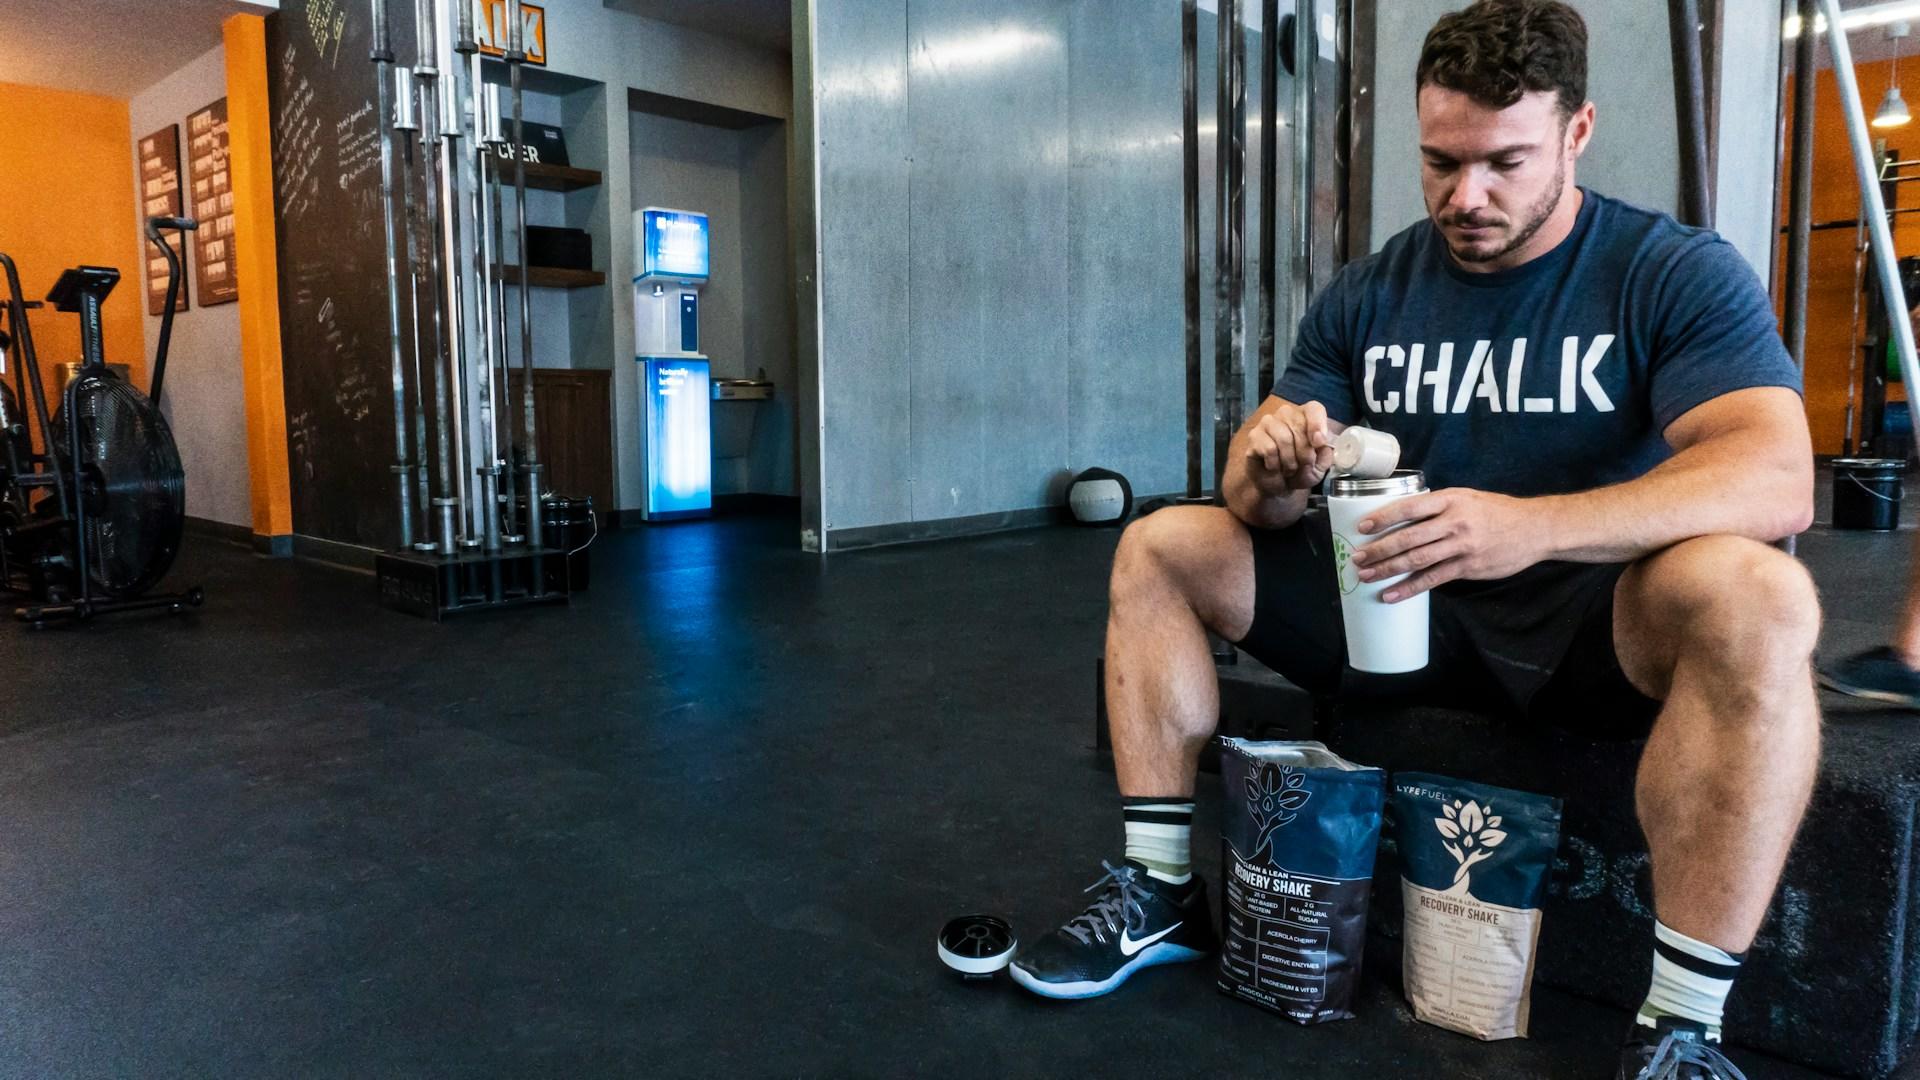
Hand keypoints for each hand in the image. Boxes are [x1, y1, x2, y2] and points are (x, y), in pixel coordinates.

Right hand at [1243, 401, 1335, 493]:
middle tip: (1304, 466)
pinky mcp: (1254, 436)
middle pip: (1298, 426)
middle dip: (1304, 453)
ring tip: (1289, 469)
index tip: (1319, 443)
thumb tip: (1321, 441)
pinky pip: (1269, 449)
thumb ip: (1325, 452)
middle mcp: (1286, 414)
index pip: (1314, 409)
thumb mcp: (1320, 466)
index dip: (1317, 424)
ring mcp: (1268, 423)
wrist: (1279, 486)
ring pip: (1284, 438)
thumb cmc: (1301, 471)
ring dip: (1289, 461)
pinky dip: (1275, 464)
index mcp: (1306, 416)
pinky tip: (1274, 467)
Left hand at [1349, 488, 1550, 602]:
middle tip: (1356, 557)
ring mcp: (1462, 546)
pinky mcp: (1468, 567)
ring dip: (1388, 569)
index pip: (1409, 508)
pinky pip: (1433, 579)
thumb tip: (1405, 517)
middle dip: (1378, 549)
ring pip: (1417, 560)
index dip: (1383, 517)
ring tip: (1366, 575)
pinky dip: (1410, 588)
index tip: (1361, 527)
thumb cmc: (1496, 511)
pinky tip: (1392, 594)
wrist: (1534, 528)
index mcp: (1450, 500)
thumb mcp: (1467, 498)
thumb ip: (1438, 506)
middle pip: (1408, 537)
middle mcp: (1454, 522)